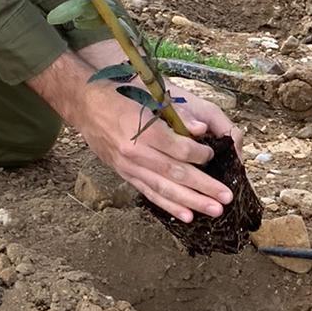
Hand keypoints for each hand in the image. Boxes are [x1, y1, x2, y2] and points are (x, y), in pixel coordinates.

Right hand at [76, 79, 236, 221]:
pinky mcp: (124, 173)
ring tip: (214, 210)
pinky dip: (169, 205)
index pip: (179, 149)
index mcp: (144, 130)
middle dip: (204, 187)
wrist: (85, 104)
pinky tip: (187, 215)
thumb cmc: (119, 96)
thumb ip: (176, 114)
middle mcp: (136, 152)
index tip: (213, 154)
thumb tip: (200, 129)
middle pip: (176, 174)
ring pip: (164, 188)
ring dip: (191, 201)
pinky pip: (149, 193)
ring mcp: (129, 166)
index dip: (200, 154)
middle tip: (226, 197)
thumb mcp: (148, 95)